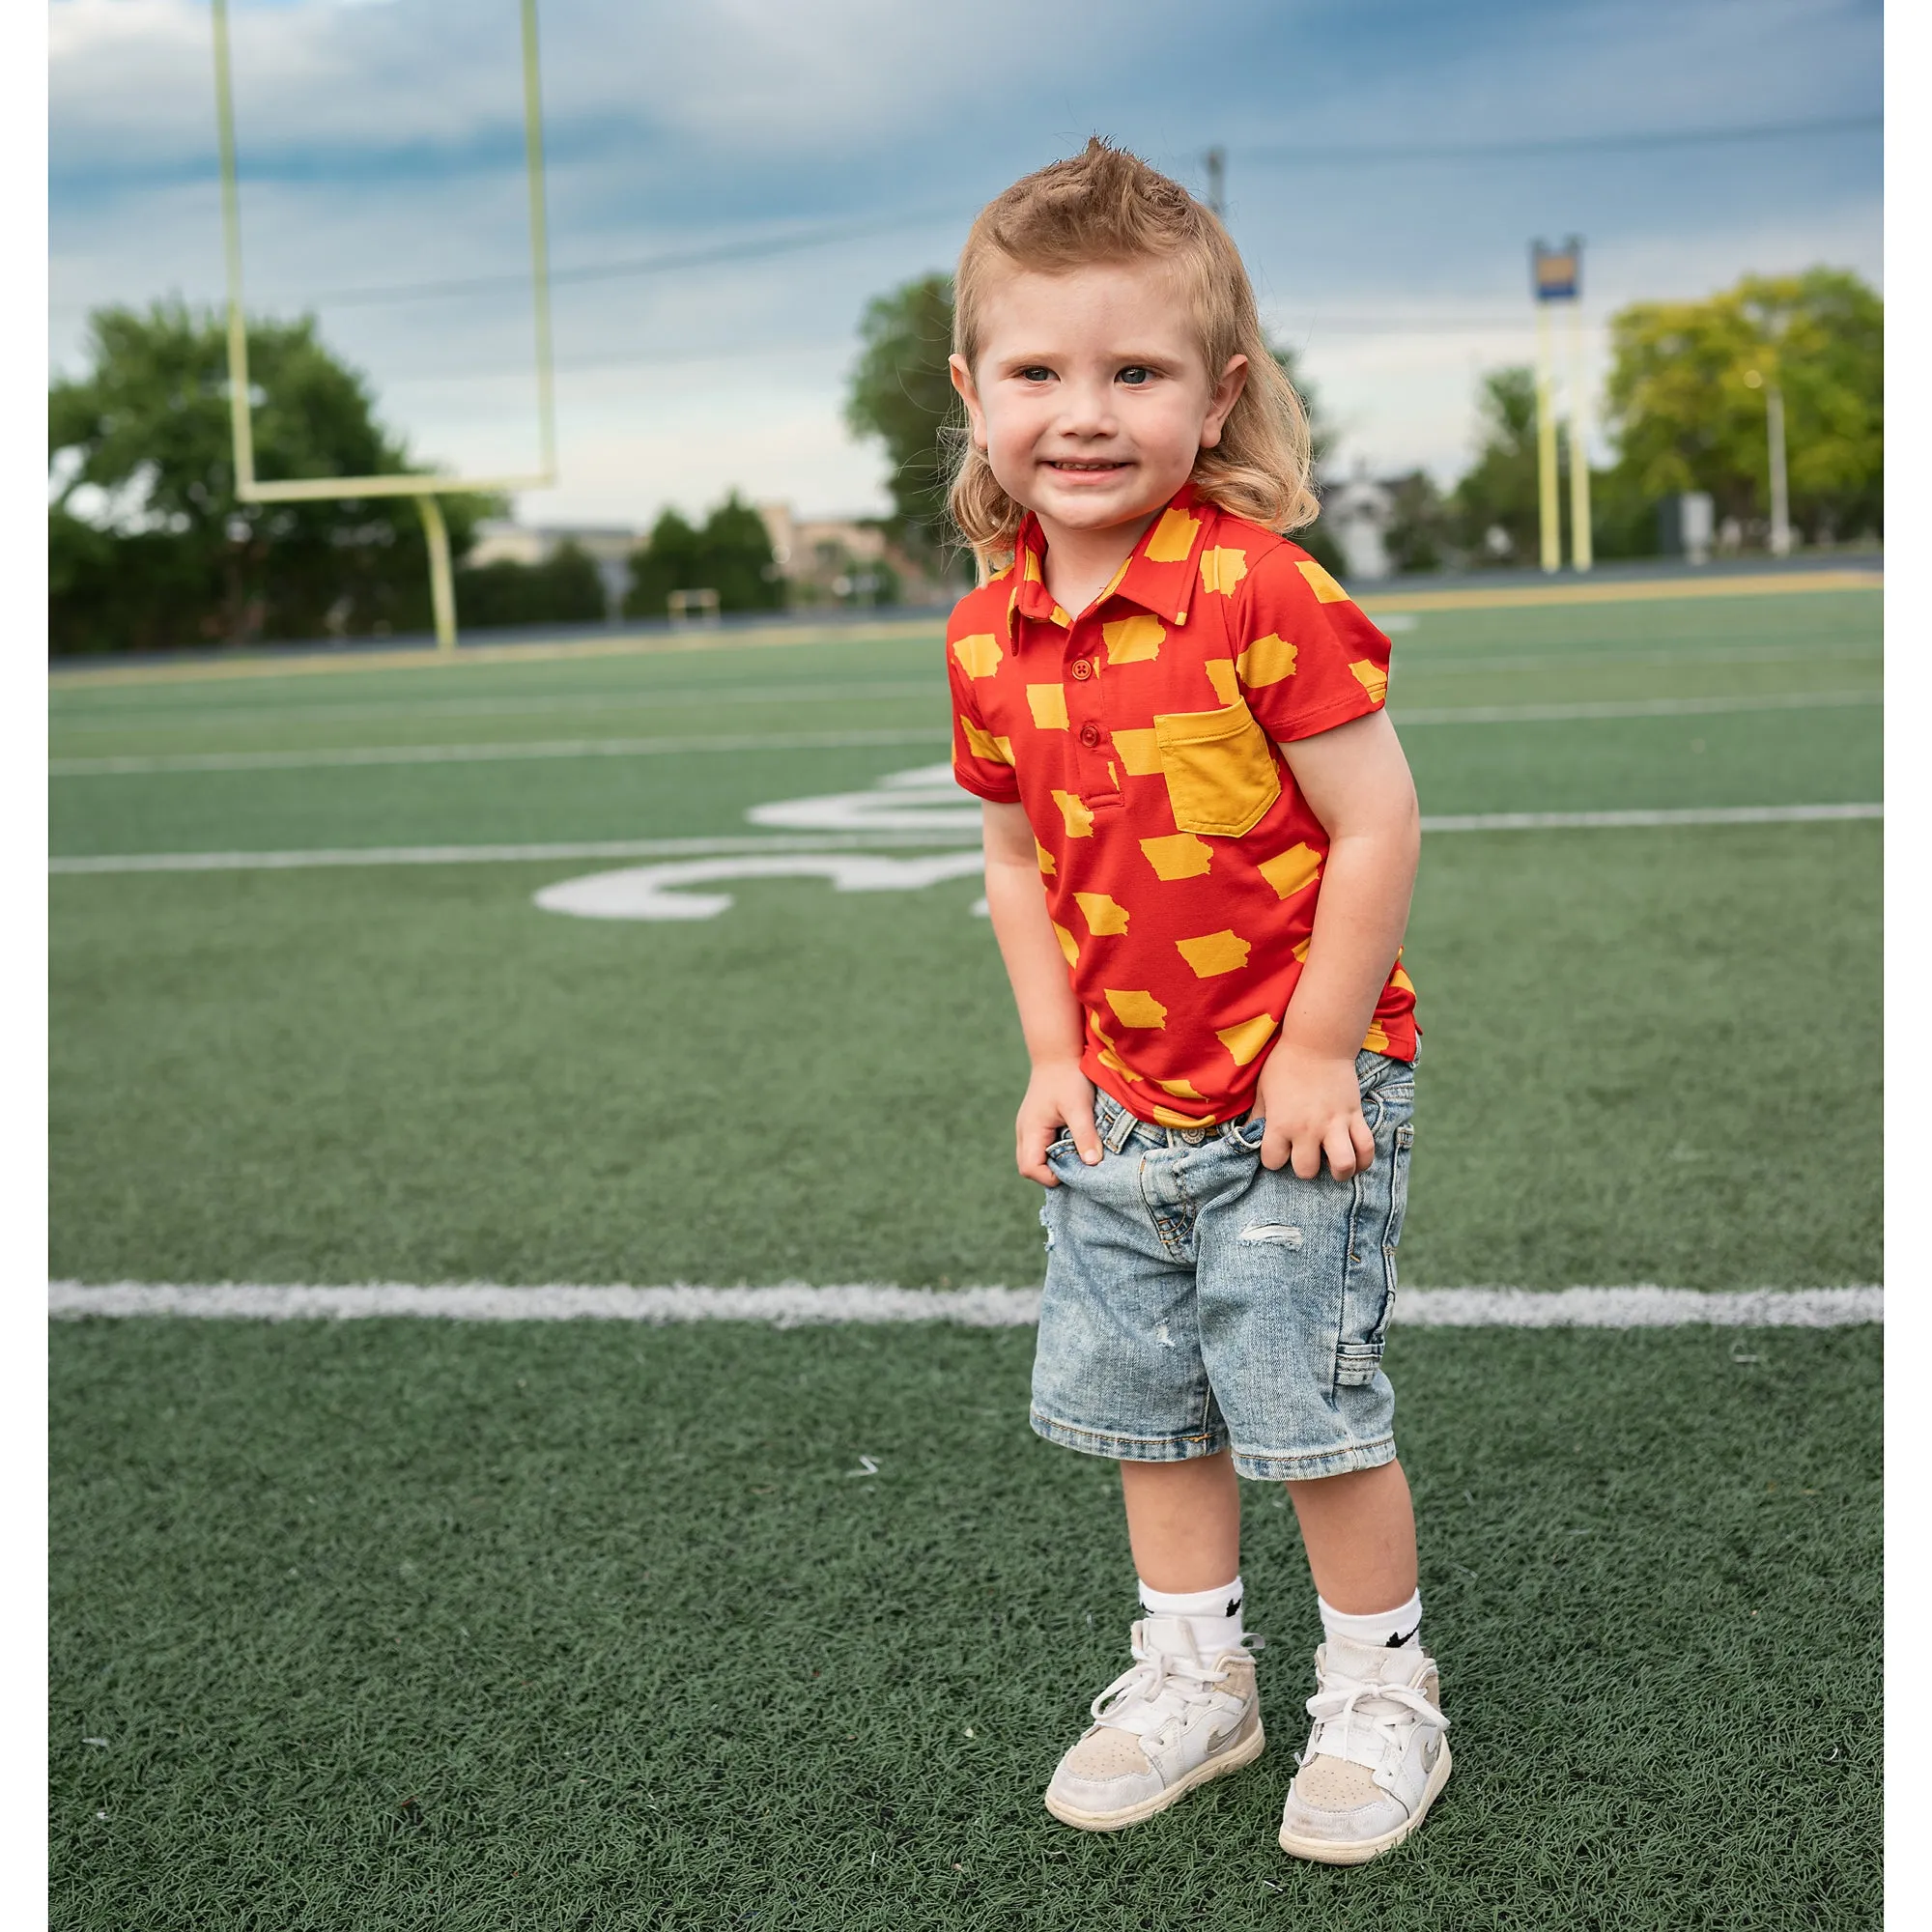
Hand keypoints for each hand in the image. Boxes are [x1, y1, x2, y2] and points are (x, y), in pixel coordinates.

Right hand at [1016, 1060, 1101, 1185]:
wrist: (1058, 1052)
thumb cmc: (1068, 1077)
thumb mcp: (1079, 1107)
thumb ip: (1085, 1136)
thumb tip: (1092, 1163)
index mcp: (1030, 1130)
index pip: (1030, 1168)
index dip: (1051, 1176)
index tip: (1075, 1168)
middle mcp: (1023, 1131)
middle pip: (1028, 1167)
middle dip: (1052, 1172)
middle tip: (1077, 1163)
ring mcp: (1027, 1127)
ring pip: (1034, 1157)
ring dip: (1054, 1160)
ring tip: (1076, 1151)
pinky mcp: (1035, 1123)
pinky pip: (1039, 1146)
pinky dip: (1054, 1150)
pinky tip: (1072, 1140)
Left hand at [1253, 1044, 1374, 1180]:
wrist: (1318, 1042)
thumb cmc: (1285, 1064)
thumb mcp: (1263, 1090)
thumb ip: (1257, 1117)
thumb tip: (1248, 1135)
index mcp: (1280, 1123)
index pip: (1273, 1162)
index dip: (1274, 1159)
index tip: (1278, 1149)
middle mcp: (1307, 1128)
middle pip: (1307, 1171)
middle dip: (1305, 1168)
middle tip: (1307, 1155)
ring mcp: (1334, 1123)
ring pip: (1343, 1165)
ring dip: (1339, 1172)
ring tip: (1335, 1167)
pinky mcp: (1355, 1116)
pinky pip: (1366, 1147)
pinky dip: (1364, 1159)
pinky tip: (1357, 1160)